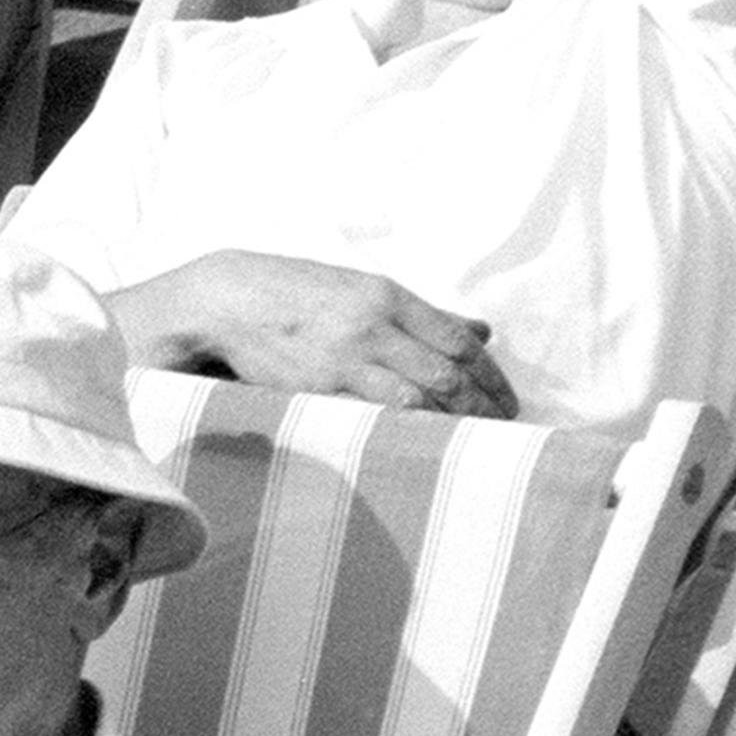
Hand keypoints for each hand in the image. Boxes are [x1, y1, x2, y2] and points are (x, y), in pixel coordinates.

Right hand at [129, 251, 515, 417]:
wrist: (227, 300)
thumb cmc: (296, 295)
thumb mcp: (362, 290)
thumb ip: (421, 313)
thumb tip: (480, 332)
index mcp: (388, 296)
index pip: (458, 339)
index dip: (491, 374)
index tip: (508, 399)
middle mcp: (373, 324)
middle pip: (447, 371)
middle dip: (483, 404)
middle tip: (504, 428)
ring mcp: (345, 356)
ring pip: (419, 395)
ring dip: (453, 423)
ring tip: (473, 442)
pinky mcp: (317, 386)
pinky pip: (375, 414)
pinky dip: (408, 431)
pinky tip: (424, 445)